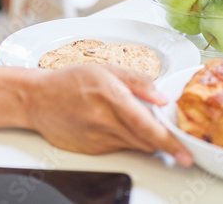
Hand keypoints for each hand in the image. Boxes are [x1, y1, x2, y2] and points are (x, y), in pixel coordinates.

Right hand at [25, 65, 192, 165]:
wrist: (38, 100)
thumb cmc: (69, 82)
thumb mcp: (106, 69)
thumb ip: (138, 81)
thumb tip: (161, 96)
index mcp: (111, 97)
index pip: (147, 125)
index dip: (169, 141)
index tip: (184, 153)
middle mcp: (105, 121)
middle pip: (145, 141)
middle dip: (162, 141)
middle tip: (170, 134)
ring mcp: (97, 139)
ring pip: (134, 146)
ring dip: (145, 140)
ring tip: (139, 124)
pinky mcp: (92, 150)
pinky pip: (119, 149)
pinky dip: (126, 141)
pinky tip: (116, 127)